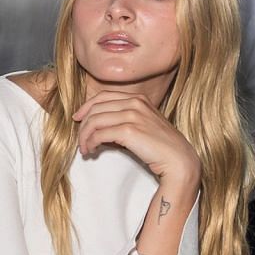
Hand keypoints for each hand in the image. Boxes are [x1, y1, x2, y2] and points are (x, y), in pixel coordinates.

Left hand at [73, 92, 199, 188]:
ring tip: (85, 148)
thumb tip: (99, 127)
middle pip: (96, 108)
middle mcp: (135, 103)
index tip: (78, 118)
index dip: (86, 106)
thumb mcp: (142, 125)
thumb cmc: (159, 146)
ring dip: (84, 136)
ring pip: (94, 121)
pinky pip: (99, 134)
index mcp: (138, 99)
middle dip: (83, 125)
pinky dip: (90, 143)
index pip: (104, 96)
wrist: (177, 159)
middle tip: (81, 140)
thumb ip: (123, 120)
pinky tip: (91, 150)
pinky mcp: (129, 130)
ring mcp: (132, 115)